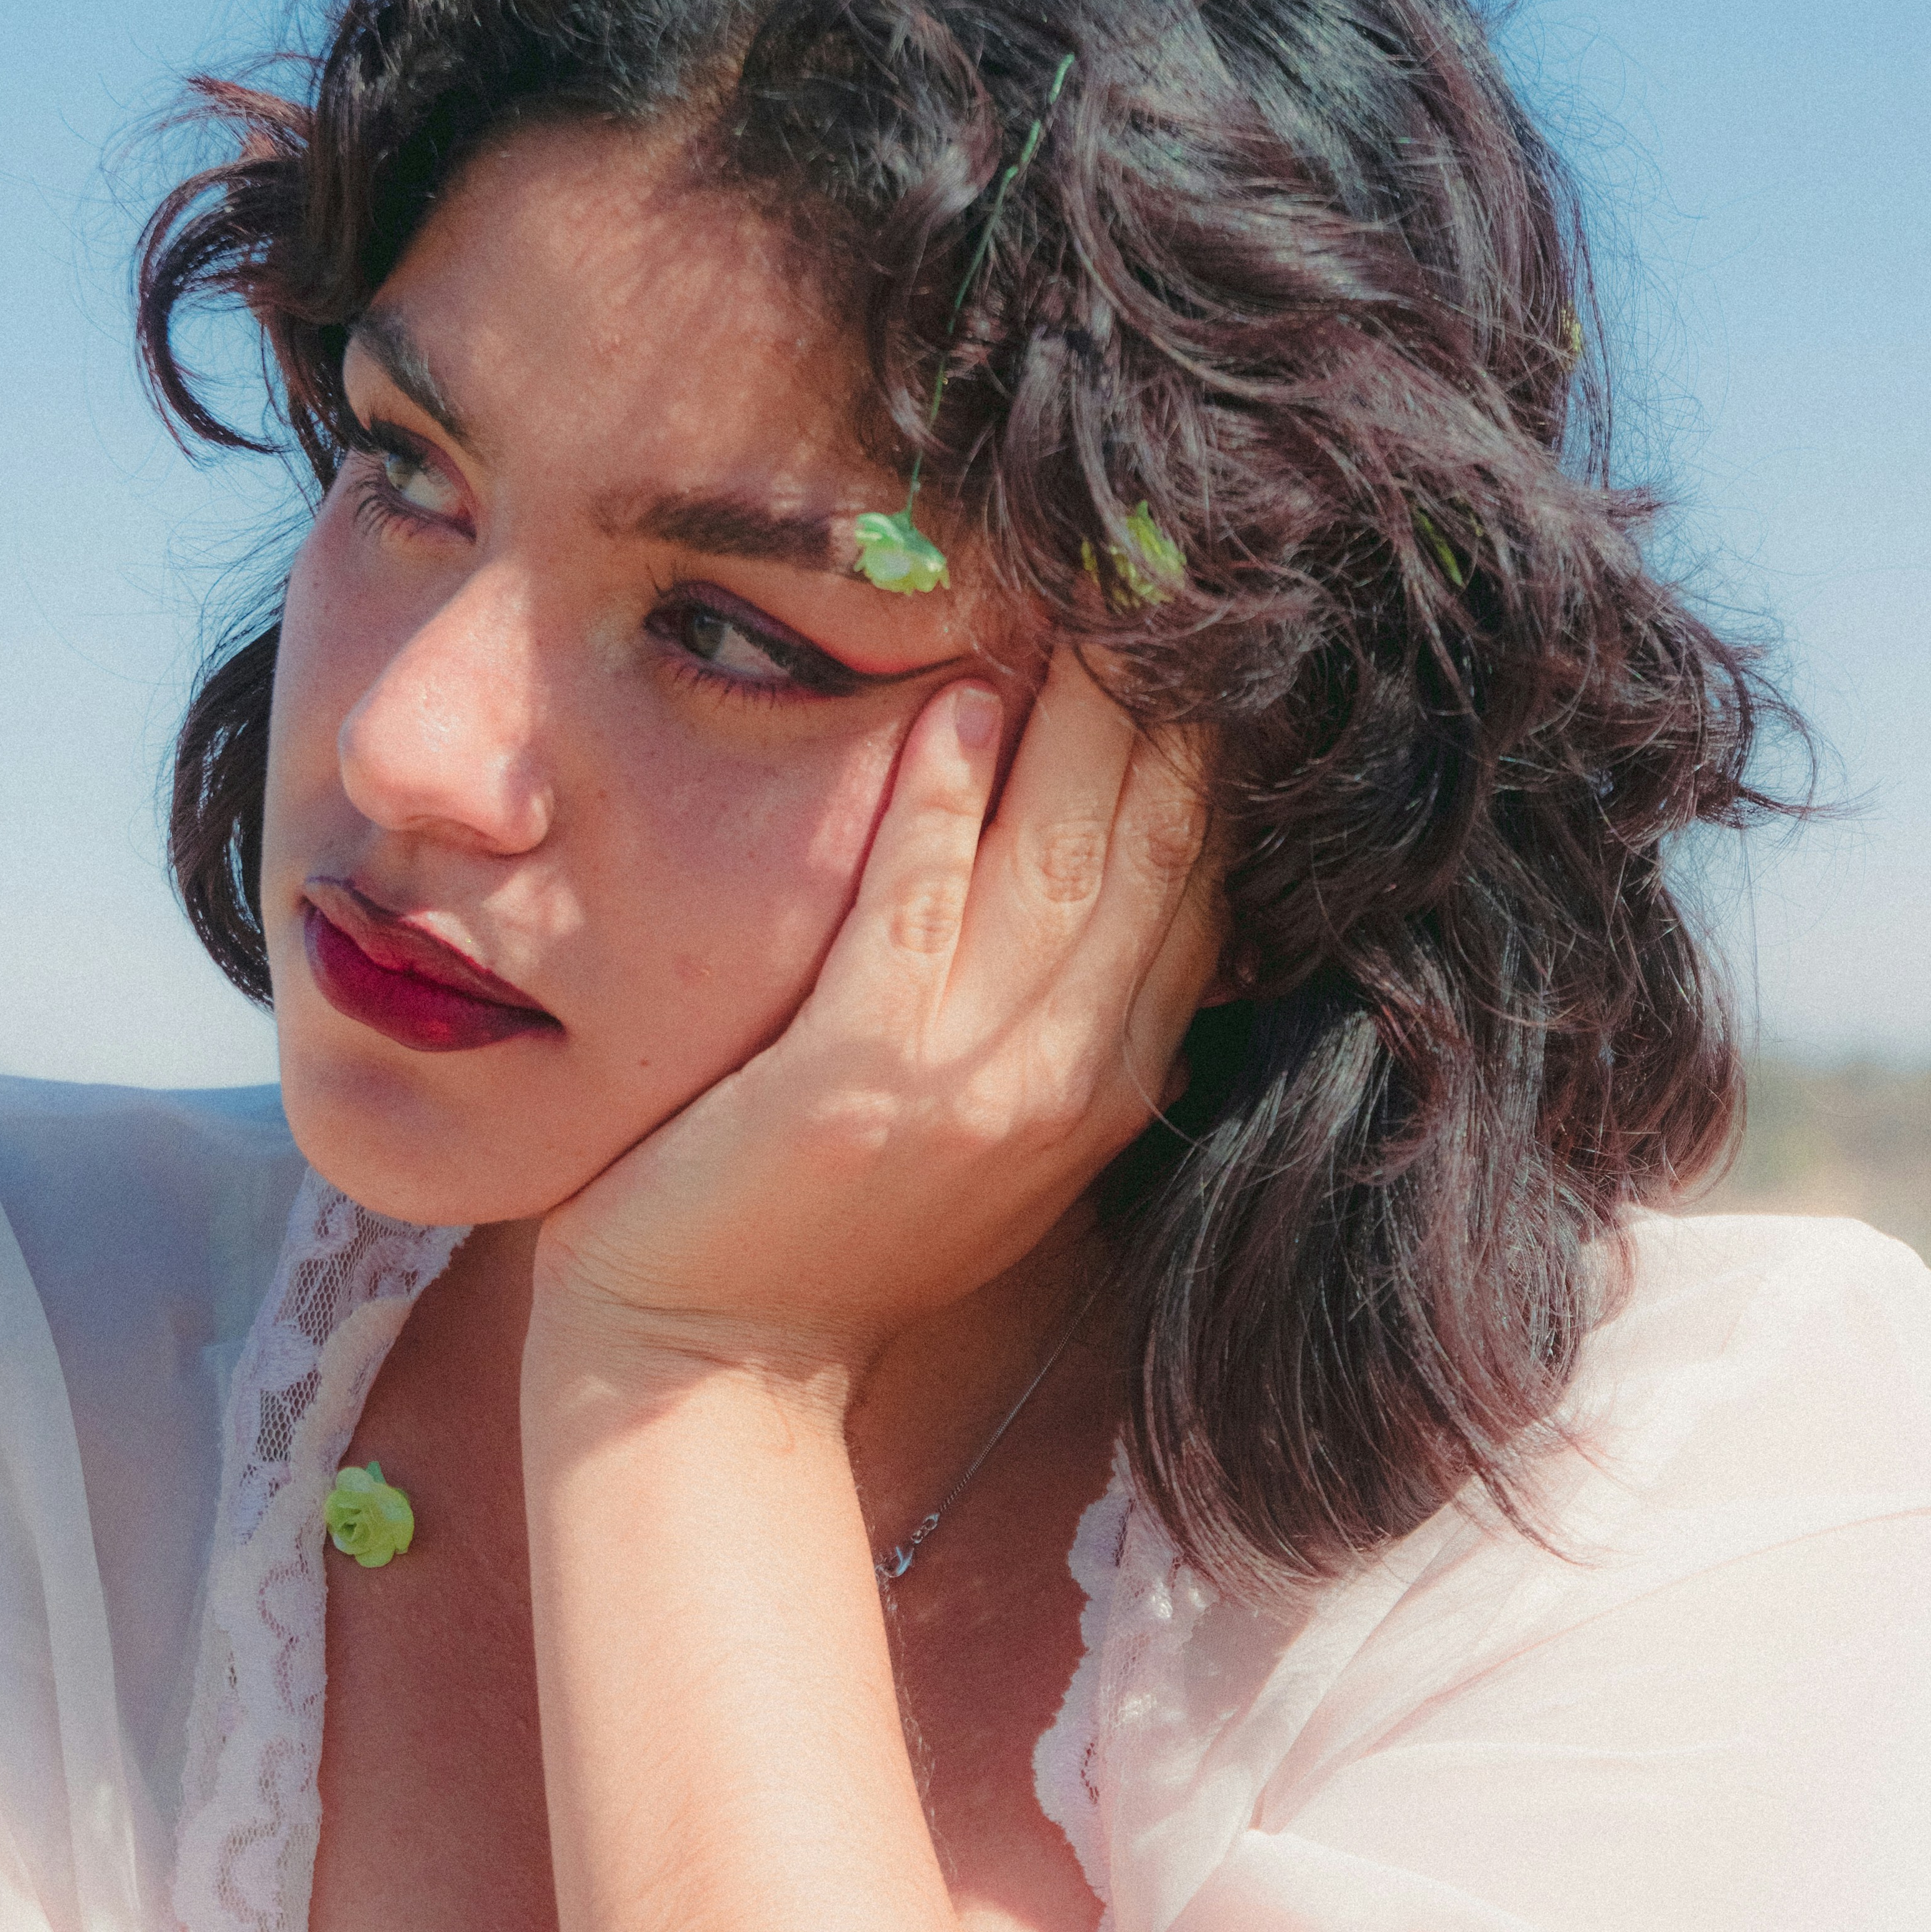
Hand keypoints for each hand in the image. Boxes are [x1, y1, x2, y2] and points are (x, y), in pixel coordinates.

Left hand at [531, 644, 1221, 1380]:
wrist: (713, 1365)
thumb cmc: (840, 1234)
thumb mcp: (1000, 1141)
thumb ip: (1071, 1027)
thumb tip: (1142, 899)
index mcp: (1111, 1084)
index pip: (1204, 884)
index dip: (1217, 751)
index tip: (1210, 633)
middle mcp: (1066, 1078)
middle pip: (1158, 850)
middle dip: (1170, 702)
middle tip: (1165, 566)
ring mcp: (968, 1081)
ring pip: (1063, 859)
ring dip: (1077, 717)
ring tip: (1078, 592)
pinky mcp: (854, 1078)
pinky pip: (916, 903)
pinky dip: (940, 795)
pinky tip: (953, 697)